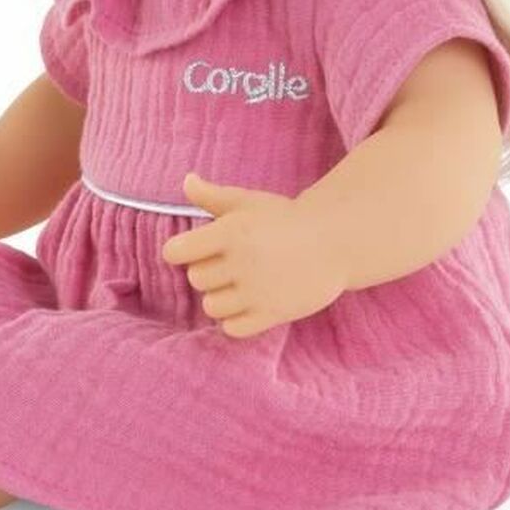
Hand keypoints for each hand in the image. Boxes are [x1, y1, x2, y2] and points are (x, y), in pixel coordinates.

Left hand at [161, 172, 348, 337]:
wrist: (334, 240)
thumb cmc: (284, 218)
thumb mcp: (247, 201)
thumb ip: (212, 196)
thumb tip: (187, 181)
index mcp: (230, 232)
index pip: (176, 252)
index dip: (180, 250)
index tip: (194, 248)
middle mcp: (241, 262)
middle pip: (195, 279)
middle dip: (207, 270)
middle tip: (228, 262)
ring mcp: (257, 291)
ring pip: (210, 306)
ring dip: (220, 296)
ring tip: (238, 283)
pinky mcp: (273, 314)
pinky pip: (232, 328)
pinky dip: (235, 318)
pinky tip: (248, 302)